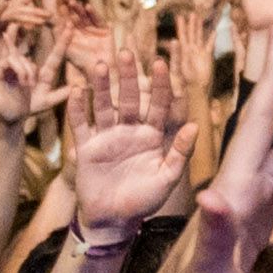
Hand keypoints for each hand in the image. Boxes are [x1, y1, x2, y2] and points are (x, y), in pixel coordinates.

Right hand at [63, 41, 194, 236]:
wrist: (114, 220)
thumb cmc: (144, 201)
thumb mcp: (167, 178)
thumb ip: (180, 152)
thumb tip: (196, 125)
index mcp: (153, 136)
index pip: (159, 105)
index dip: (159, 85)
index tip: (159, 62)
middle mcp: (130, 131)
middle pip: (129, 98)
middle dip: (128, 76)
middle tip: (126, 52)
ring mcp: (107, 137)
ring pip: (104, 105)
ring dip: (101, 85)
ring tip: (99, 63)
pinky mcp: (87, 148)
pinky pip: (81, 124)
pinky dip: (77, 108)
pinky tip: (76, 89)